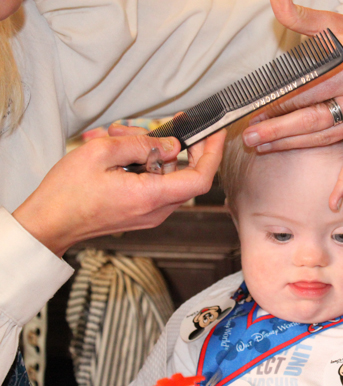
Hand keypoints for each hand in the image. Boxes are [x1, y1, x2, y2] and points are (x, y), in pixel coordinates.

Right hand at [12, 124, 225, 256]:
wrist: (47, 224)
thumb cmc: (66, 193)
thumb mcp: (101, 152)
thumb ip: (141, 144)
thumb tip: (171, 144)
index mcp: (151, 196)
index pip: (201, 178)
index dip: (213, 153)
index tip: (215, 132)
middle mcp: (156, 210)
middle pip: (186, 173)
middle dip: (176, 144)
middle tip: (164, 124)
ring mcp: (150, 214)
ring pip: (167, 175)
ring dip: (149, 151)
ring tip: (116, 135)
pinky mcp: (141, 212)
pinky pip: (154, 184)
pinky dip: (141, 164)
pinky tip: (115, 151)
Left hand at [242, 0, 342, 210]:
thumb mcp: (333, 23)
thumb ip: (302, 17)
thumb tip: (275, 1)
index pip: (306, 89)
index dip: (278, 101)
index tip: (253, 109)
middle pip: (312, 117)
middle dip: (278, 129)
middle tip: (250, 137)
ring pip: (324, 136)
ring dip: (292, 145)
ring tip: (263, 149)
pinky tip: (333, 201)